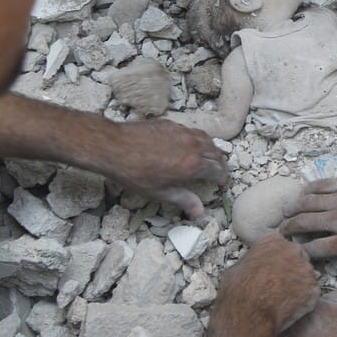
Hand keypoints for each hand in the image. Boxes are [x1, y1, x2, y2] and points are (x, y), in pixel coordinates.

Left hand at [100, 119, 228, 217]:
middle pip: (216, 153)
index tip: (222, 182)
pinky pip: (191, 131)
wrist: (114, 146)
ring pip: (206, 139)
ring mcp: (182, 132)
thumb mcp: (159, 192)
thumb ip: (183, 200)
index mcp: (193, 165)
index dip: (222, 178)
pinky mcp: (171, 124)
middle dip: (220, 163)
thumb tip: (200, 212)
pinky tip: (188, 144)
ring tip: (209, 156)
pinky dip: (197, 139)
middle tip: (219, 171)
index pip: (217, 170)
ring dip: (211, 149)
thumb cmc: (134, 173)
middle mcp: (193, 146)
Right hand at [216, 234, 318, 332]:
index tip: (273, 269)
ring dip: (299, 286)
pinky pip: (311, 295)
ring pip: (306, 277)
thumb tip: (254, 266)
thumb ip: (254, 260)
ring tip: (283, 300)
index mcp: (274, 240)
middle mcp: (294, 250)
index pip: (282, 245)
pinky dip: (304, 302)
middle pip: (298, 257)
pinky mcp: (313, 289)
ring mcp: (306, 269)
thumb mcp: (238, 265)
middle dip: (292, 270)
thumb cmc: (237, 290)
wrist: (247, 312)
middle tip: (280, 286)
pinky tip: (290, 309)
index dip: (278, 259)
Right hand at [281, 171, 336, 276]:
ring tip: (284, 213)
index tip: (296, 254)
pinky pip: (319, 185)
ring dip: (292, 208)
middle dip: (288, 229)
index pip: (316, 248)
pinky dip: (307, 190)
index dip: (302, 253)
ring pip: (307, 202)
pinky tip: (302, 194)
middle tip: (280, 232)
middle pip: (304, 223)